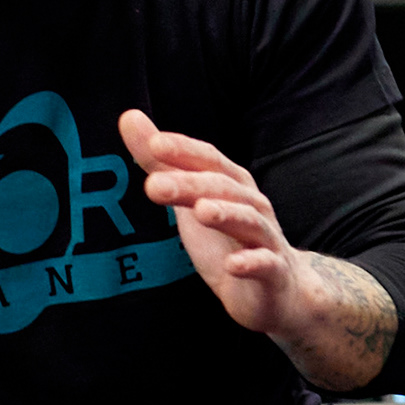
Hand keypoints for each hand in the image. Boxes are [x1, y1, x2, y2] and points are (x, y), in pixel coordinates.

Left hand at [122, 110, 313, 340]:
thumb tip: (128, 117)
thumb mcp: (190, 199)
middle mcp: (251, 204)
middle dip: (189, 185)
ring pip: (247, 220)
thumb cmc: (227, 238)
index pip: (208, 160)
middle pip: (221, 188)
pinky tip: (233, 266)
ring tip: (201, 211)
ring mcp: (264, 237)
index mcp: (231, 184)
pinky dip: (251, 263)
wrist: (275, 287)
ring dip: (226, 214)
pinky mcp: (272, 272)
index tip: (153, 143)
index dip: (183, 151)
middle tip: (154, 186)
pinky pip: (265, 265)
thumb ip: (160, 162)